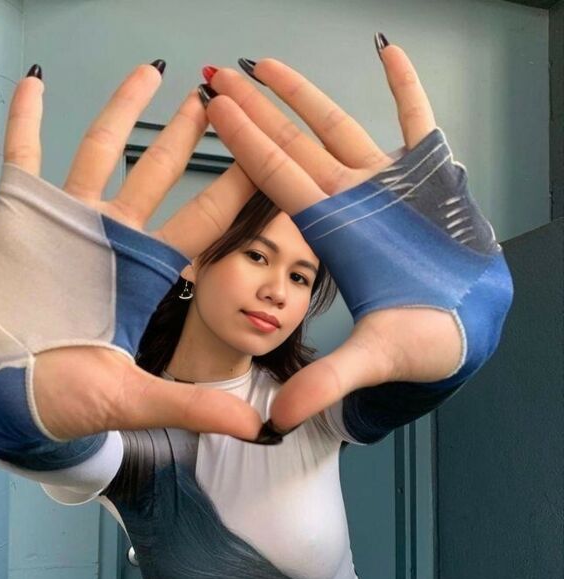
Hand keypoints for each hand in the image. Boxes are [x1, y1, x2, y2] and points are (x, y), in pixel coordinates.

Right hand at [4, 65, 262, 440]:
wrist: (6, 396)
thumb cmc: (67, 399)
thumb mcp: (135, 398)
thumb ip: (195, 406)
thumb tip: (259, 429)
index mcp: (147, 274)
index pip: (205, 223)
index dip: (235, 187)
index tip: (263, 151)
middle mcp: (114, 242)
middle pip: (161, 176)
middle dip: (189, 137)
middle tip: (219, 101)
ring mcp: (69, 224)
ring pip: (101, 154)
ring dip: (124, 114)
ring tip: (151, 74)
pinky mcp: (22, 217)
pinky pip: (23, 156)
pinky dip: (27, 121)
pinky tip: (36, 84)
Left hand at [201, 43, 464, 430]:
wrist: (469, 329)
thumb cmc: (424, 341)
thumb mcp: (372, 357)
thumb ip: (326, 380)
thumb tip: (276, 421)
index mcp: (333, 232)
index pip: (278, 178)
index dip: (244, 143)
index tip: (212, 109)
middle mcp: (353, 203)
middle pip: (294, 145)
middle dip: (257, 109)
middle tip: (217, 74)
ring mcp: (389, 187)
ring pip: (341, 126)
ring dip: (306, 94)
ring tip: (267, 62)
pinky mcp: (430, 177)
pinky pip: (419, 120)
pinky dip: (407, 88)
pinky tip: (389, 54)